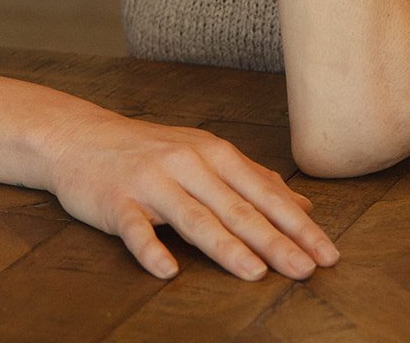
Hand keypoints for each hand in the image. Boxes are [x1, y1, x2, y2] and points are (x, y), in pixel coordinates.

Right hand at [44, 105, 339, 281]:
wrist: (82, 136)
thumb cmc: (153, 150)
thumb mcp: (205, 155)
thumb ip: (252, 179)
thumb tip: (303, 205)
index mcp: (214, 153)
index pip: (264, 192)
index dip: (297, 224)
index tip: (326, 252)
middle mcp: (188, 162)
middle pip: (237, 207)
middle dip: (275, 240)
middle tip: (307, 269)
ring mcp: (152, 180)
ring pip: (195, 217)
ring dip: (226, 246)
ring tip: (255, 273)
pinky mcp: (117, 199)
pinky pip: (135, 228)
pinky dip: (151, 248)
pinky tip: (168, 271)